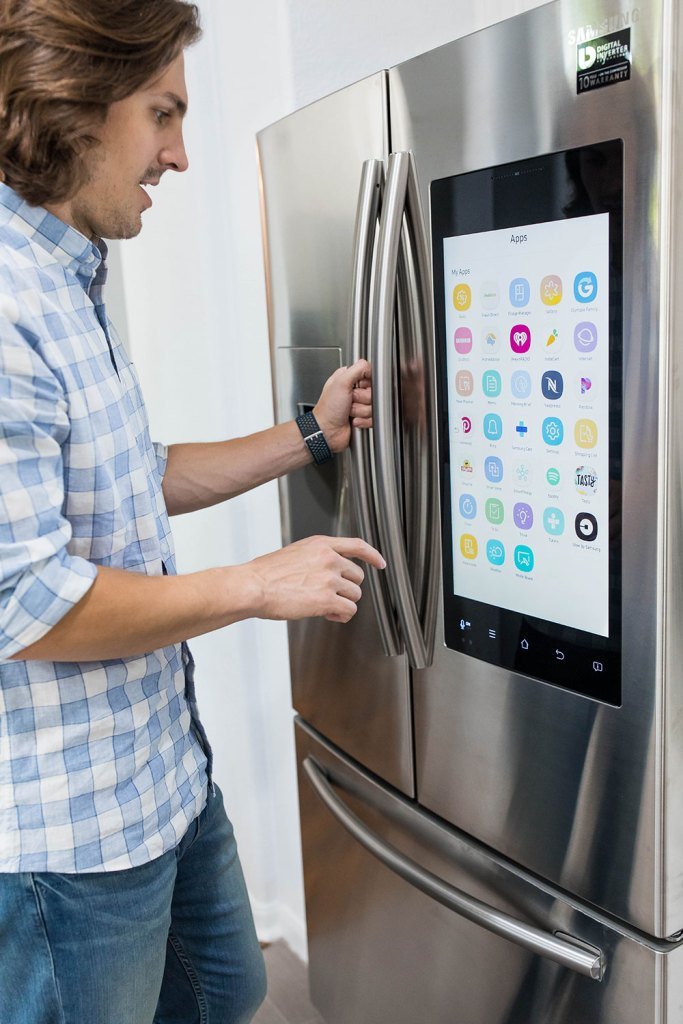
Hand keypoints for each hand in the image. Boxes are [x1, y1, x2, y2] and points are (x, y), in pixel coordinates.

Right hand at [243, 535, 385, 622]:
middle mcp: (329, 558)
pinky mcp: (327, 599)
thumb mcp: (295, 554)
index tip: (380, 563)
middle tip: (330, 596)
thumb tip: (327, 574)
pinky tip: (328, 615)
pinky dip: (341, 616)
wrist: (253, 586)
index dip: (372, 555)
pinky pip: (348, 610)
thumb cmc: (265, 575)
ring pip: (354, 595)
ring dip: (342, 603)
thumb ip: (315, 559)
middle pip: (357, 577)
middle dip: (346, 589)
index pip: (356, 545)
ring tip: (325, 607)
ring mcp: (330, 578)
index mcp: (320, 545)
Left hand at [313, 359, 371, 453]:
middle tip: (350, 401)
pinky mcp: (363, 418)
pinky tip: (353, 420)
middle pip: (374, 392)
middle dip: (363, 399)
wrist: (326, 431)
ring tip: (349, 412)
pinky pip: (373, 418)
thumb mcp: (340, 383)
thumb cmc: (328, 409)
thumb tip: (369, 366)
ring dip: (361, 411)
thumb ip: (357, 369)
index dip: (366, 383)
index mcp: (349, 379)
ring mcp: (359, 405)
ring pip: (374, 406)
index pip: (370, 375)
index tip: (358, 387)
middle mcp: (355, 391)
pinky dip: (364, 421)